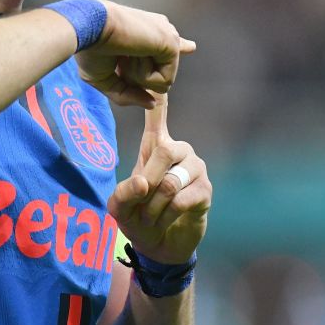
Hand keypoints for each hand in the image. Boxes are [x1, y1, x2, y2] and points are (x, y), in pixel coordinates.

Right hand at [75, 1, 196, 107]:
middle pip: (163, 70)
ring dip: (138, 77)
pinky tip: (133, 55)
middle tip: (118, 55)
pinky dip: (144, 76)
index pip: (167, 44)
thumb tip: (152, 103)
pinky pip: (164, 81)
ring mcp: (167, 36)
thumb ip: (128, 94)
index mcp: (145, 34)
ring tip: (124, 53)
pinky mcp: (172, 43)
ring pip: (161, 82)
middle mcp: (159, 32)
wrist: (89, 30)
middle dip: (137, 76)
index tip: (190, 47)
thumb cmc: (90, 49)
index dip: (179, 47)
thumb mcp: (105, 79)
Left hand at [107, 93, 210, 264]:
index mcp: (155, 147)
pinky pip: (182, 199)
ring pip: (171, 181)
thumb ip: (123, 193)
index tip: (160, 79)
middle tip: (140, 204)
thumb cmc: (137, 218)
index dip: (159, 98)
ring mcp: (195, 169)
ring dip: (155, 205)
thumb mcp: (119, 207)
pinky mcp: (205, 190)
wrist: (159, 246)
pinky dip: (167, 215)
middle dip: (147, 181)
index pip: (158, 116)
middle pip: (165, 150)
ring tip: (151, 217)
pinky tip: (166, 220)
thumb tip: (144, 184)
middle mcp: (179, 151)